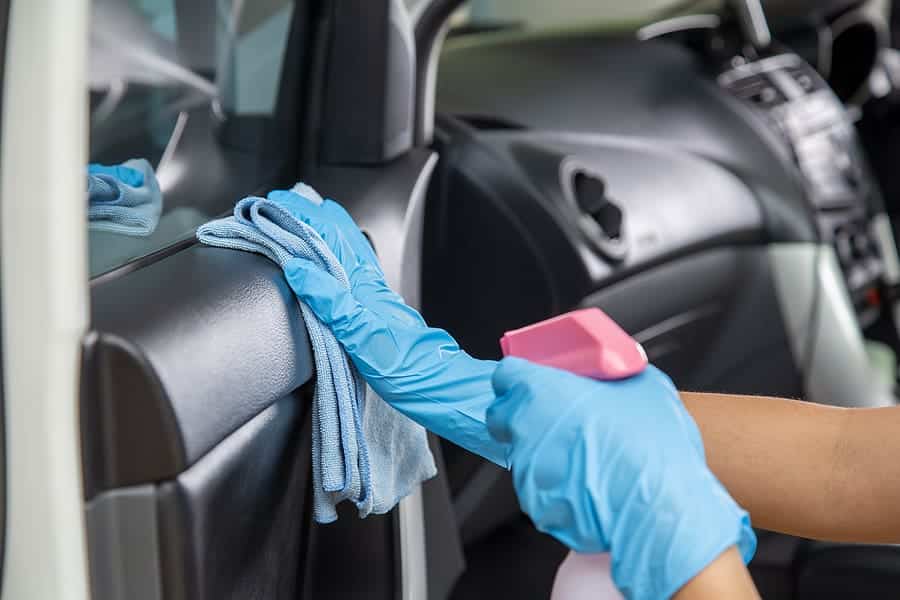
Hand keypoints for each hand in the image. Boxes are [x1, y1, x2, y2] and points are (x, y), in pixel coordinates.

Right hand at [268, 187, 509, 466]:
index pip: (328, 235)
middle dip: (309, 216)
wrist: (436, 387)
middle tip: (280, 206)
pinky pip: (344, 273)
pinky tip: (324, 265)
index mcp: (362, 284)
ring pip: (341, 251)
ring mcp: (370, 297)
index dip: (301, 216)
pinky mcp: (371, 313)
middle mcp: (367, 285)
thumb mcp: (362, 334)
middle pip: (337, 236)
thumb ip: (330, 301)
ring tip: (298, 222)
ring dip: (318, 233)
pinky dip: (328, 259)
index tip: (274, 204)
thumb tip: (298, 268)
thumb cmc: (408, 366)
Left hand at [488, 357, 755, 599]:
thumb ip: (613, 374)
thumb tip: (615, 373)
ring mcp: (526, 470)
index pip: (506, 375)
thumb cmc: (650, 446)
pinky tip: (589, 485)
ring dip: (545, 454)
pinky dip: (557, 487)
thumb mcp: (644, 385)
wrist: (659, 510)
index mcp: (539, 391)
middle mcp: (523, 429)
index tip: (536, 383)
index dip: (521, 378)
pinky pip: (539, 489)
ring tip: (586, 458)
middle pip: (504, 416)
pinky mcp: (536, 506)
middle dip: (524, 417)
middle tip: (558, 420)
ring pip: (523, 455)